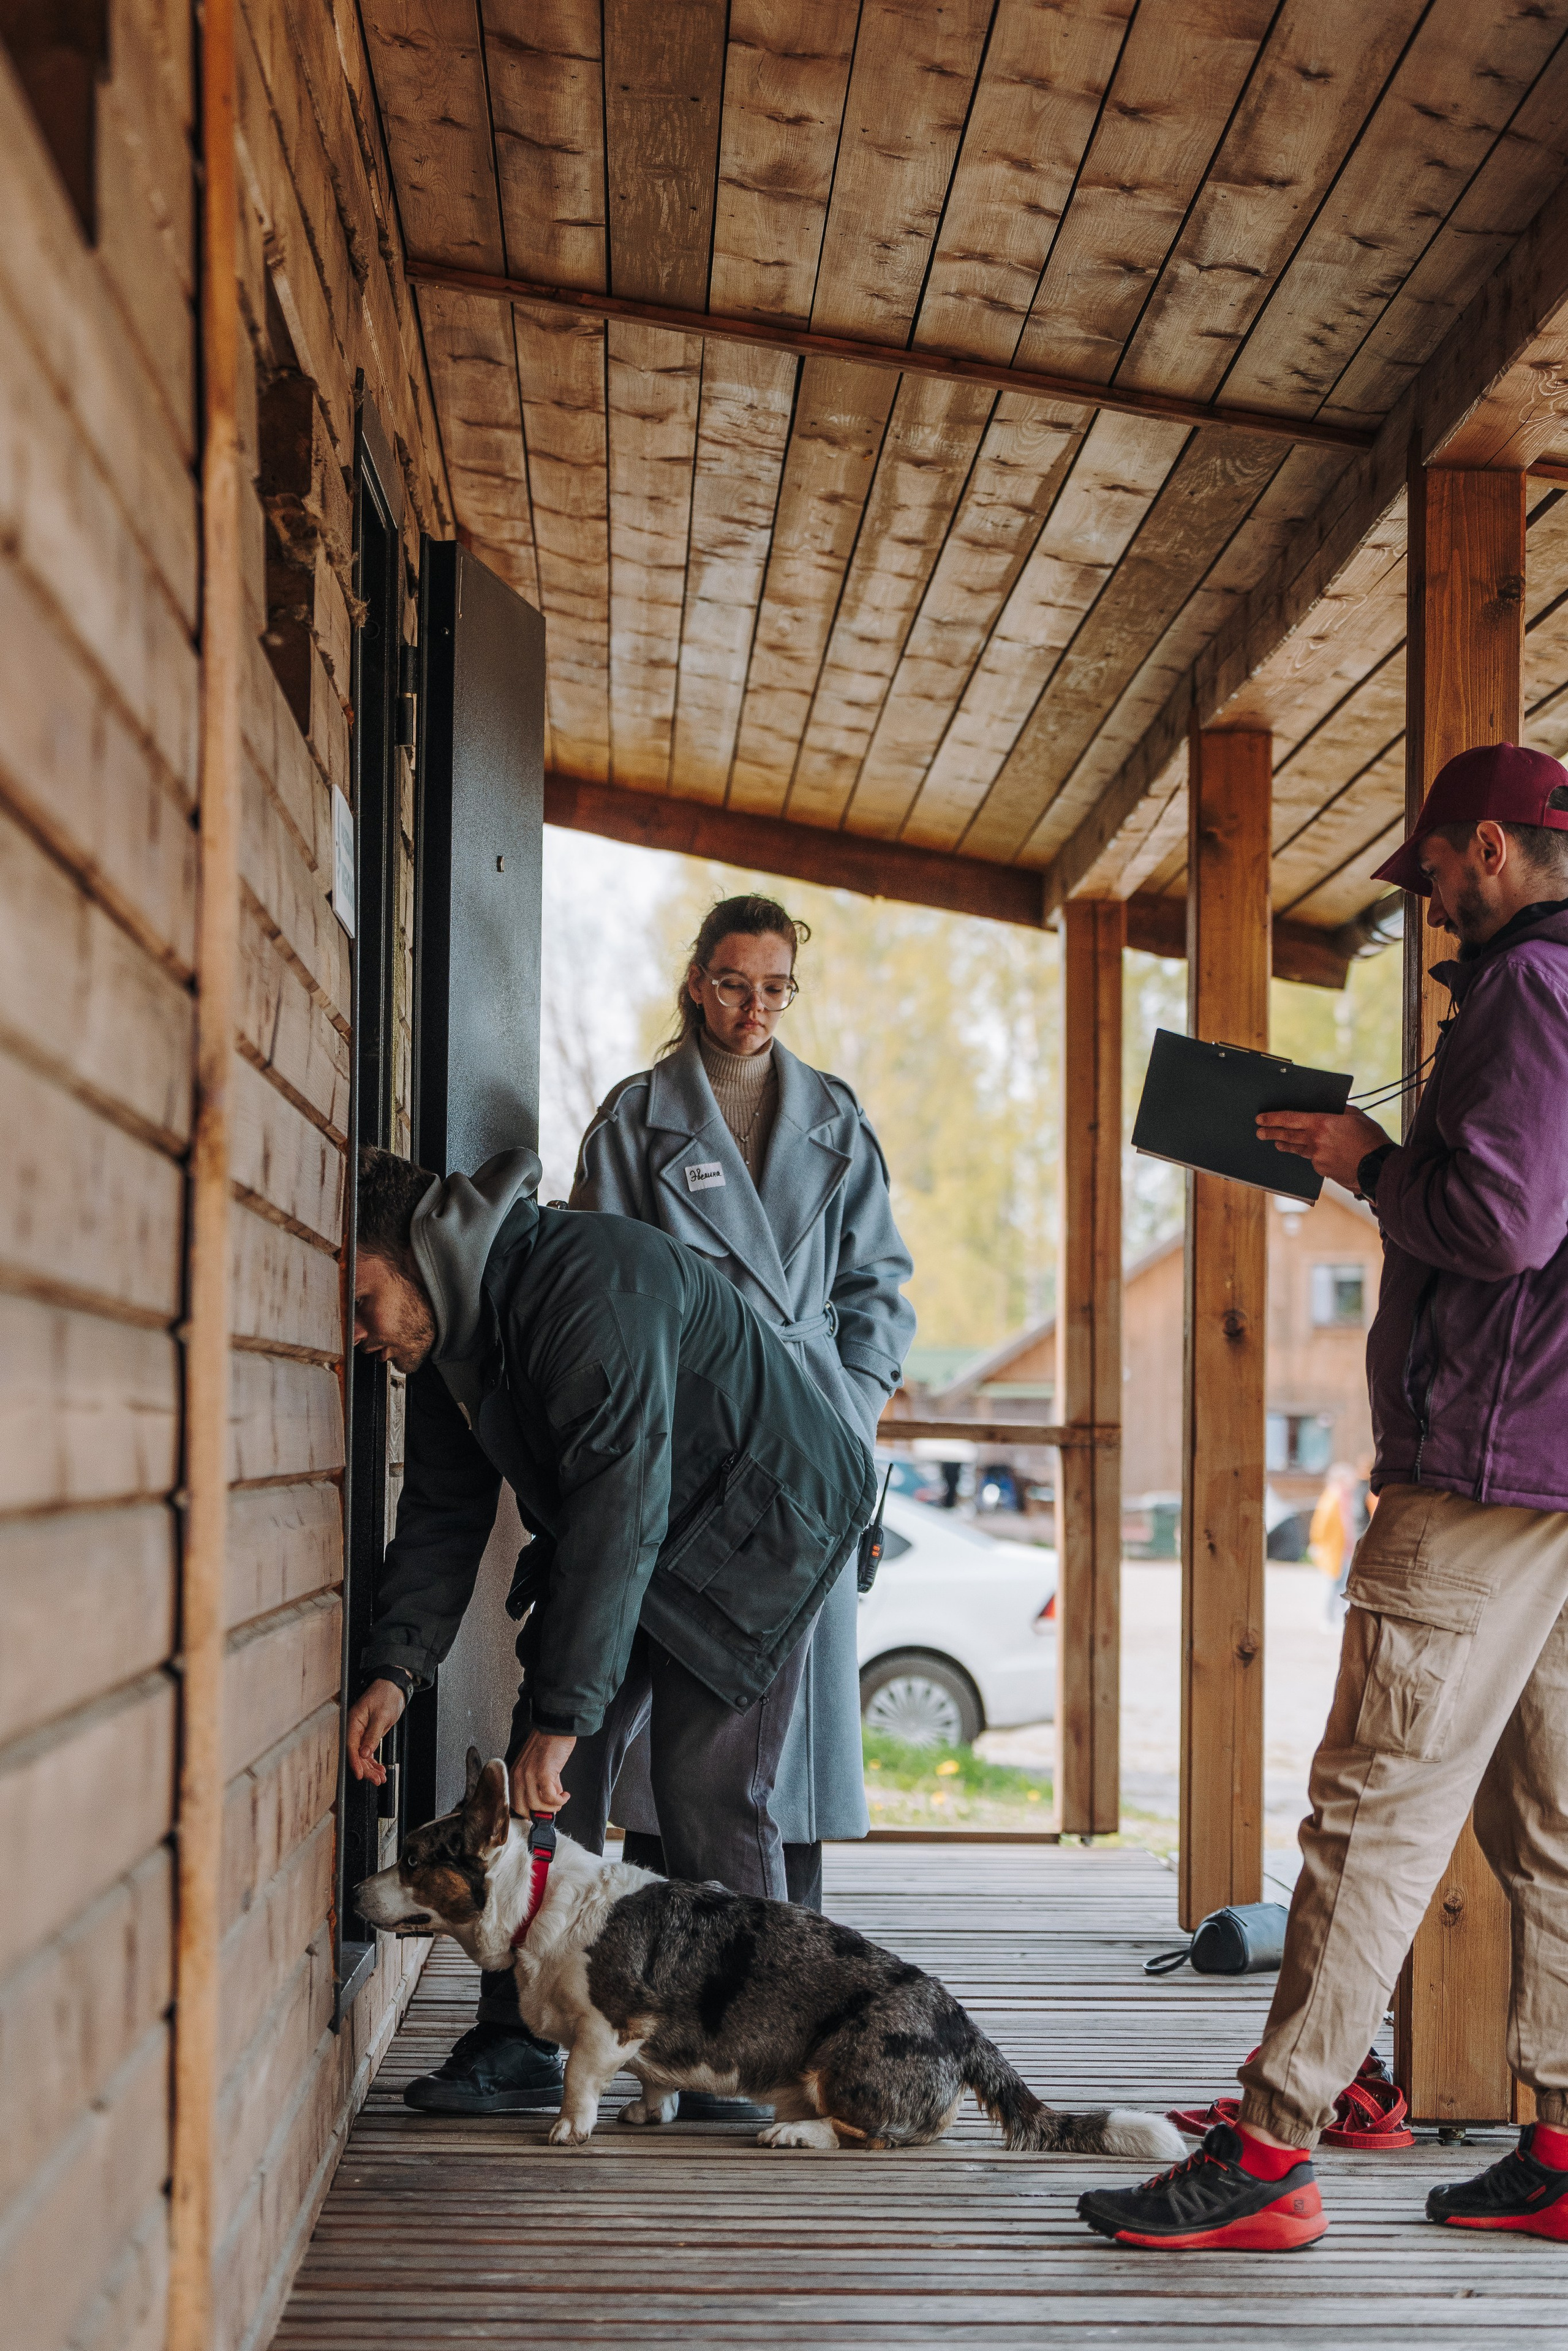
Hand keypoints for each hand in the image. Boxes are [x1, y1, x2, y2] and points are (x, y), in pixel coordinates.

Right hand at [345, 1677, 406, 1784]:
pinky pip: (368, 1752)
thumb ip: (372, 1735)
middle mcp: (356, 1728)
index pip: (351, 1746)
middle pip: (357, 1754)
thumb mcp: (381, 1715)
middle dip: (366, 1769)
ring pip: (363, 1755)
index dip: (355, 1762)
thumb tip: (364, 1753)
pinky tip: (380, 1769)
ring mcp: (362, 1732)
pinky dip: (374, 1762)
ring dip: (371, 1768)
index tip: (360, 1774)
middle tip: (376, 1779)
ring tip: (380, 1778)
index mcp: (354, 1721)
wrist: (394, 1687)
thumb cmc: (386, 1695)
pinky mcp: (369, 1735)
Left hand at [510, 1731, 576, 1816]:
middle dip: (539, 1813)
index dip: (529, 1810)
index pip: (515, 1802)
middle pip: (523, 1808)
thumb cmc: (549, 1742)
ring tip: (561, 1800)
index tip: (541, 1812)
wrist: (557, 1726)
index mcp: (515, 1773)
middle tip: (552, 1810)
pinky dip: (559, 1801)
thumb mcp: (538, 1764)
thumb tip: (551, 1799)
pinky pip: (550, 1797)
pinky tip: (565, 1796)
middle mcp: (518, 1776)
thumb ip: (540, 1782)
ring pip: (537, 1805)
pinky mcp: (543, 1774)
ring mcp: (529, 1775)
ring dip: (552, 1807)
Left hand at [1254, 1107, 1391, 1191]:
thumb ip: (1339, 1110)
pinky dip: (1311, 1155)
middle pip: (1287, 1135)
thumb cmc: (1371, 1140)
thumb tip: (1331, 1107)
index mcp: (1322, 1123)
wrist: (1379, 1168)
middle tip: (1259, 1132)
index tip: (1261, 1118)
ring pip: (1297, 1149)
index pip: (1290, 1119)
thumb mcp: (1356, 1116)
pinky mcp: (1322, 1170)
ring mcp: (1317, 1158)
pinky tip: (1312, 1153)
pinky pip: (1313, 1160)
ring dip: (1285, 1145)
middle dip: (1271, 1133)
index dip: (1273, 1118)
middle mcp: (1315, 1141)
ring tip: (1277, 1143)